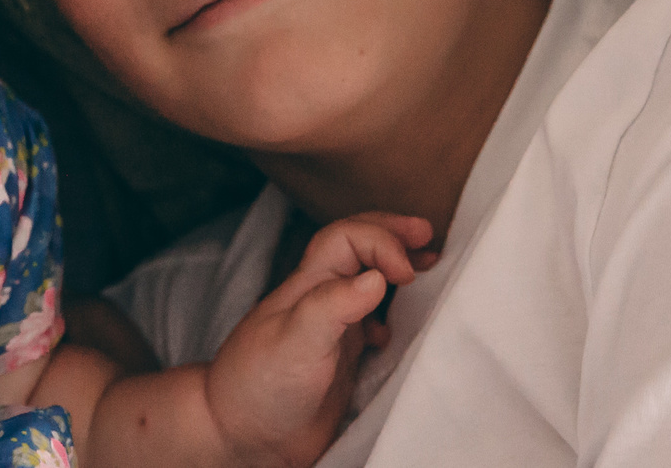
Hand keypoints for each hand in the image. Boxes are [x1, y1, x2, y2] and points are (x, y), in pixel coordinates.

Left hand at [203, 212, 434, 467]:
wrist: (243, 436)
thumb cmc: (259, 384)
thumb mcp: (295, 341)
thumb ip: (333, 306)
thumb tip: (378, 278)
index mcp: (309, 284)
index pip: (347, 237)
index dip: (381, 241)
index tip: (406, 272)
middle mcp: (322, 299)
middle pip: (358, 247)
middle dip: (391, 234)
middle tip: (426, 233)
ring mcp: (332, 329)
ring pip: (367, 283)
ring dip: (395, 270)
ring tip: (427, 266)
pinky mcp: (341, 361)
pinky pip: (373, 326)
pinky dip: (393, 319)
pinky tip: (399, 331)